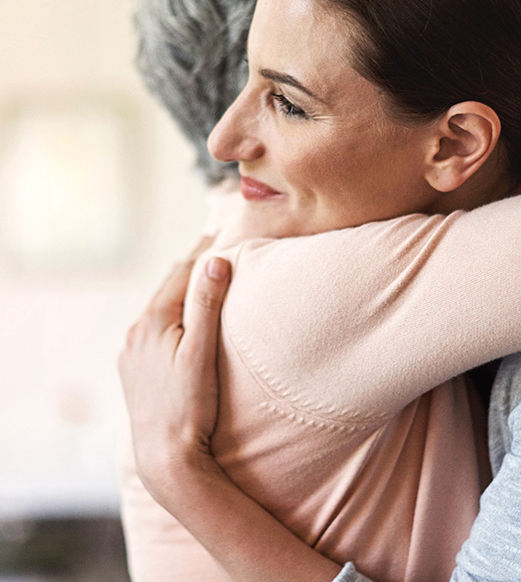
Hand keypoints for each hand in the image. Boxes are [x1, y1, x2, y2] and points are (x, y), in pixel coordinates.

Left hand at [118, 238, 231, 503]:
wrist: (165, 457)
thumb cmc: (190, 405)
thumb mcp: (203, 351)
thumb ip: (207, 304)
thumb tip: (214, 260)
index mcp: (153, 321)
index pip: (181, 273)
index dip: (202, 250)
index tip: (220, 230)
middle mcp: (136, 333)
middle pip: (167, 287)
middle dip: (189, 266)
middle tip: (212, 244)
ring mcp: (132, 354)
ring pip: (159, 309)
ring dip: (178, 291)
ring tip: (199, 277)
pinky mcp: (134, 372)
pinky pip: (153, 330)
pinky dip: (170, 315)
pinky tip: (179, 321)